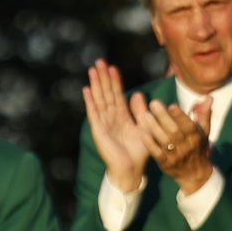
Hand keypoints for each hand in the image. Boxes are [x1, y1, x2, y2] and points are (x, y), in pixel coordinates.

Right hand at [81, 61, 150, 192]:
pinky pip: (94, 113)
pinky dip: (90, 101)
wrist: (131, 169)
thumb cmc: (139, 151)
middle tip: (100, 61)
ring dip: (96, 84)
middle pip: (106, 93)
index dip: (115, 81)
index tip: (113, 67)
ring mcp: (103, 123)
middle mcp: (111, 117)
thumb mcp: (144, 127)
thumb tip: (138, 93)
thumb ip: (141, 111)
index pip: (117, 94)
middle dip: (103, 77)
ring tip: (93, 69)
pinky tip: (87, 90)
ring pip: (99, 99)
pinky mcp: (98, 130)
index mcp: (122, 116)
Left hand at [137, 95, 214, 194]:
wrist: (195, 174)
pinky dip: (150, 144)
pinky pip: (157, 154)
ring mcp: (176, 156)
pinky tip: (143, 134)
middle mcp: (187, 147)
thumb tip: (208, 97)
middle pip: (175, 132)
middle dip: (164, 117)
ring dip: (154, 128)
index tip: (171, 105)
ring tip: (145, 115)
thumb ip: (204, 114)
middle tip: (154, 104)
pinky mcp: (166, 164)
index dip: (180, 116)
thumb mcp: (203, 132)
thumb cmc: (197, 147)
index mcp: (196, 137)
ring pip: (165, 142)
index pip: (189, 126)